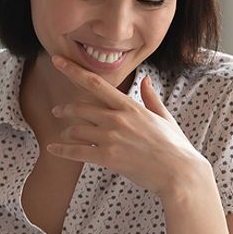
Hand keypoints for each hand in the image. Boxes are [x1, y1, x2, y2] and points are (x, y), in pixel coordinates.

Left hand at [47, 55, 208, 199]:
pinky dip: (62, 150)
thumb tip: (145, 78)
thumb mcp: (164, 117)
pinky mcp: (107, 157)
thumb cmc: (174, 146)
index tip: (58, 60)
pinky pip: (77, 152)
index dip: (73, 71)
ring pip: (76, 129)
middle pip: (80, 108)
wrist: (179, 173)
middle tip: (58, 111)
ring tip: (64, 134)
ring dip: (66, 131)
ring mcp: (111, 137)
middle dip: (65, 109)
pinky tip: (52, 149)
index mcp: (130, 106)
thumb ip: (151, 97)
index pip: (96, 83)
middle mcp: (118, 118)